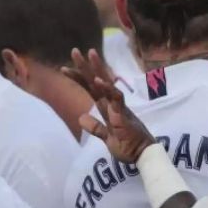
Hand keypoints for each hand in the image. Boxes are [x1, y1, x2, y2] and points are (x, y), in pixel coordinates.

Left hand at [62, 48, 155, 162]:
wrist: (142, 156)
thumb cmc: (127, 146)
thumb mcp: (107, 137)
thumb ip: (96, 127)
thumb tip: (81, 118)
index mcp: (107, 108)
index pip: (91, 90)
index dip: (79, 79)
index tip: (64, 69)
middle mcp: (112, 104)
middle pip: (97, 82)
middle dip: (86, 66)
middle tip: (74, 51)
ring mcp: (118, 107)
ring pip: (106, 84)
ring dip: (97, 69)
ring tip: (88, 54)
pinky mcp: (124, 114)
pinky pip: (116, 98)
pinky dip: (107, 89)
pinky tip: (98, 80)